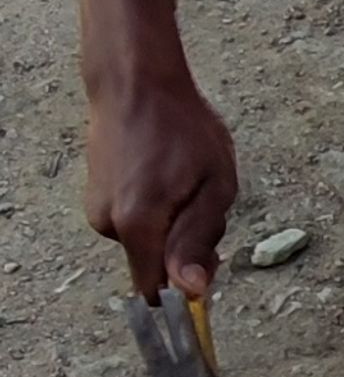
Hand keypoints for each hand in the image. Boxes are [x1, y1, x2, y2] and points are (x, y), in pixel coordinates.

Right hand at [86, 72, 238, 299]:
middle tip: (205, 205)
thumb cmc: (184, 130)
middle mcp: (107, 224)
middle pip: (158, 266)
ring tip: (187, 183)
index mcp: (137, 225)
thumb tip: (190, 291)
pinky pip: (137, 224)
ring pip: (150, 243)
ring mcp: (97, 210)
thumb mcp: (214, 187)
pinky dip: (159, 212)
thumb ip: (199, 241)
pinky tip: (167, 178)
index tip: (208, 266)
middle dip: (188, 249)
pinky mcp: (97, 199)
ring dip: (176, 226)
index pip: (154, 291)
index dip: (185, 291)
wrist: (136, 85)